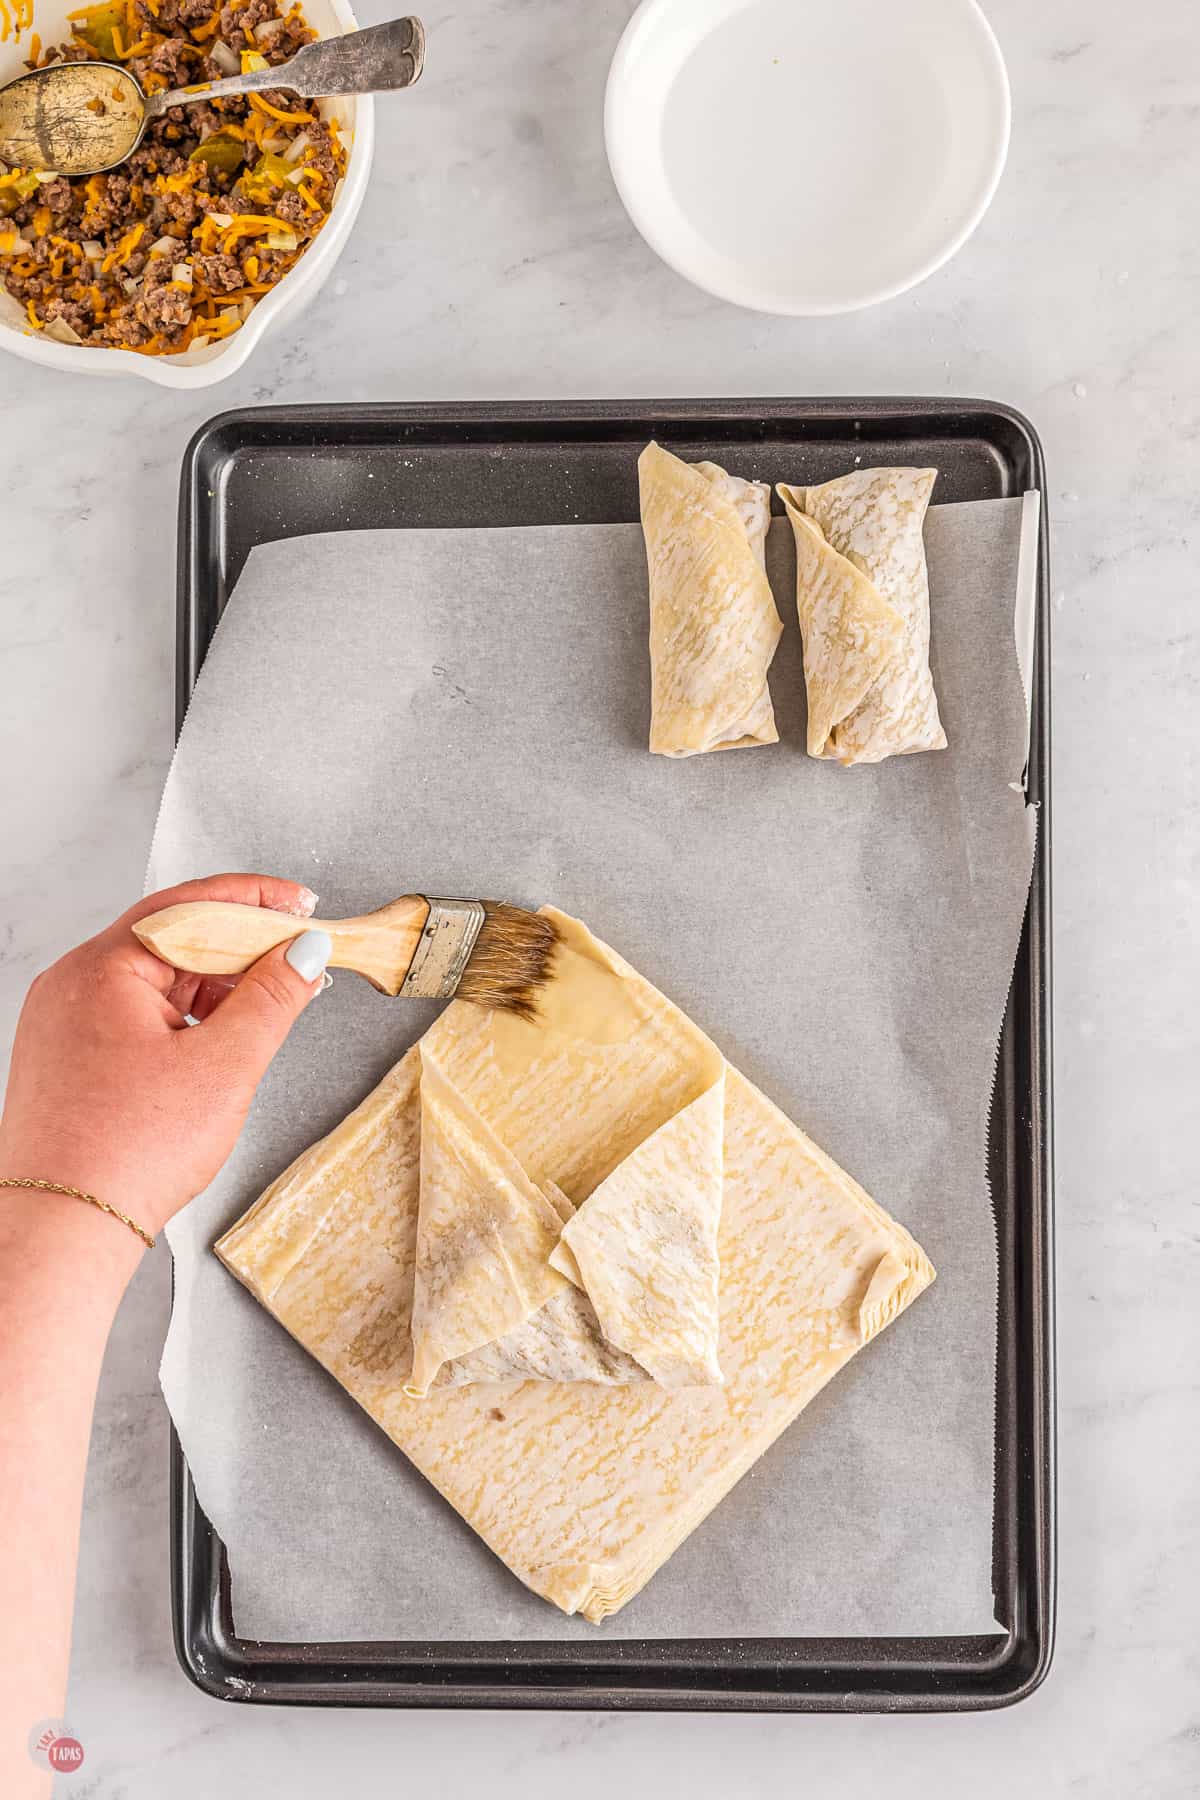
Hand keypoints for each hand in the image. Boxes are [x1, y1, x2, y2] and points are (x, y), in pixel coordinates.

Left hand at [0, 874, 332, 1241]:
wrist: (62, 1231)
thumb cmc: (128, 1153)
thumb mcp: (224, 1065)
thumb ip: (272, 997)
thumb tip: (303, 951)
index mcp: (100, 969)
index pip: (187, 905)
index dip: (254, 901)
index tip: (302, 905)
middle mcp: (71, 985)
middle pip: (169, 940)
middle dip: (238, 948)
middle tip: (296, 959)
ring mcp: (63, 1023)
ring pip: (153, 981)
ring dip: (213, 986)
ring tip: (266, 1008)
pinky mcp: (67, 1059)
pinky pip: (133, 1015)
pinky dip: (182, 1017)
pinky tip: (218, 1042)